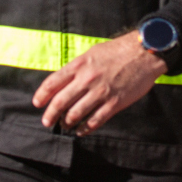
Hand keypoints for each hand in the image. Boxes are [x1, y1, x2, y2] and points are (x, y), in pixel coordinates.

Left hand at [33, 32, 166, 134]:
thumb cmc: (118, 50)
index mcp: (79, 65)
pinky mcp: (114, 103)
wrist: (144, 53)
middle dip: (50, 114)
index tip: (37, 103)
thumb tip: (65, 80)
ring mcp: (100, 92)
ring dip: (67, 123)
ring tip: (65, 125)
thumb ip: (78, 67)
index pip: (53, 82)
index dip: (42, 95)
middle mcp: (87, 79)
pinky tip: (81, 131)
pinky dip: (85, 128)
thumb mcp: (93, 53)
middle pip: (60, 102)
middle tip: (47, 121)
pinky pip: (95, 121)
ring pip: (75, 114)